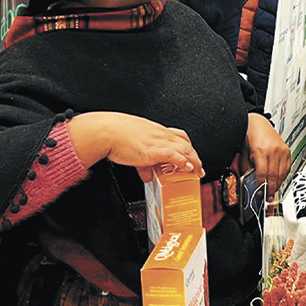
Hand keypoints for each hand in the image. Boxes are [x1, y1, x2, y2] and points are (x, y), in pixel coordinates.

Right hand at [67, 111, 203, 182]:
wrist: (106, 131)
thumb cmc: (114, 133)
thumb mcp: (131, 146)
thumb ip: (142, 163)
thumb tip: (147, 175)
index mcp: (155, 130)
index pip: (178, 135)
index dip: (187, 145)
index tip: (190, 154)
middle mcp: (160, 134)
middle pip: (186, 143)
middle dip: (195, 155)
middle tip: (199, 167)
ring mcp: (159, 142)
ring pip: (185, 149)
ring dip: (194, 161)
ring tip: (198, 171)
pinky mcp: (154, 151)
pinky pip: (175, 156)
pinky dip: (184, 163)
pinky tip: (188, 169)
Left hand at [245, 114, 289, 196]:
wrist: (258, 122)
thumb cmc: (250, 135)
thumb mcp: (243, 153)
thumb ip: (246, 169)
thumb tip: (249, 182)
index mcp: (261, 151)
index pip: (263, 174)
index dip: (261, 186)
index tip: (259, 193)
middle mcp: (274, 151)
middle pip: (274, 176)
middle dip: (271, 189)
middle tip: (267, 198)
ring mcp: (282, 150)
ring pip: (283, 173)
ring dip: (278, 184)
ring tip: (272, 191)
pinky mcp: (287, 150)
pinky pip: (287, 167)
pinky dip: (283, 176)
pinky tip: (278, 180)